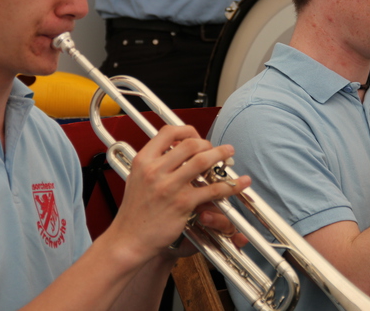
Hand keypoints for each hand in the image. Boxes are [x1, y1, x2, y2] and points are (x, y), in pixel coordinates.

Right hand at [105, 125, 250, 262]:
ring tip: (229, 153)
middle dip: (207, 143)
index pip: (168, 132)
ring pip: (203, 161)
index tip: (196, 136)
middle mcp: (155, 170)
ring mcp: (169, 187)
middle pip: (190, 144)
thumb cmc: (134, 211)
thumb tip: (174, 148)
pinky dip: (230, 185)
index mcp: (143, 160)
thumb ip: (154, 162)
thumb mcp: (136, 178)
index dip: (187, 130)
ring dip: (221, 154)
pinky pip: (212, 189)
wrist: (128, 239)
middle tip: (215, 148)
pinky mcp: (182, 204)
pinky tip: (240, 182)